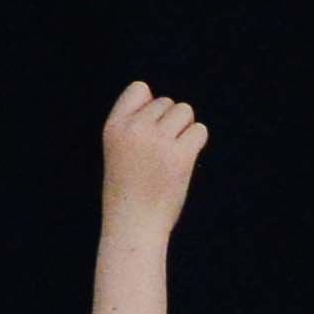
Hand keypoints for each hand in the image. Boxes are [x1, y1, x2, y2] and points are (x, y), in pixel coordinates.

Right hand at [100, 82, 207, 225]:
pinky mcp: (180, 156)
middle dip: (169, 123)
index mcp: (114, 126)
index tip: (148, 131)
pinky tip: (184, 160)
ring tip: (172, 154)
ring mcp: (158, 141)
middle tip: (159, 154)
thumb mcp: (119, 149)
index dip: (150, 105)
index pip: (139, 88)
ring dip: (184, 130)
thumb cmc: (128, 189)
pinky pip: (199, 130)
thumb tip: (165, 103)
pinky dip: (196, 143)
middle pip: (167, 102)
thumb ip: (136, 124)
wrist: (134, 224)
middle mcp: (135, 129)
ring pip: (185, 112)